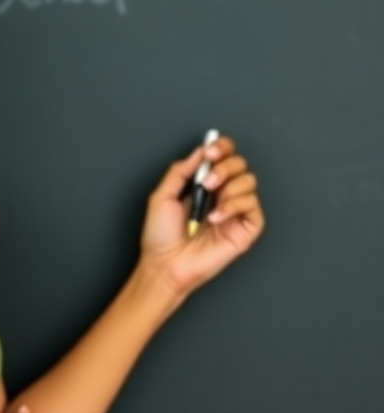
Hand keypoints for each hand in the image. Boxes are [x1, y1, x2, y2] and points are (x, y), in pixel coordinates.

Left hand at [138, 134, 264, 298]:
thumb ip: (180, 171)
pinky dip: (234, 206)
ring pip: (250, 181)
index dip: (222, 148)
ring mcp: (235, 212)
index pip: (223, 157)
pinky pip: (253, 206)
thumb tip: (199, 152)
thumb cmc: (160, 236)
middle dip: (225, 167)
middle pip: (240, 164)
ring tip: (211, 201)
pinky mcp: (245, 229)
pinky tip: (216, 218)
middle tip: (207, 181)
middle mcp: (221, 195)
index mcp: (203, 186)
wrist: (164, 264)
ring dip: (230, 186)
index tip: (210, 151)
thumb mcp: (162, 196)